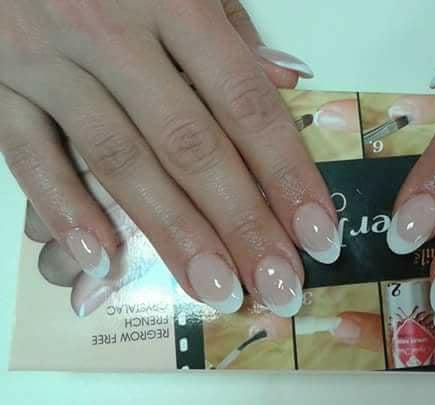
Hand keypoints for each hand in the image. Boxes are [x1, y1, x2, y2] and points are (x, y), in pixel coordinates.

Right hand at [1, 0, 340, 317]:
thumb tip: (286, 80)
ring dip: (173, 234)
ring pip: (120, 160)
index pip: (245, 103)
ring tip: (217, 289)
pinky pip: (28, 154)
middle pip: (190, 145)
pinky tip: (104, 262)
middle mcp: (112, 33)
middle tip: (278, 284)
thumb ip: (229, 25)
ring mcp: (48, 60)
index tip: (316, 235)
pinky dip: (66, 209)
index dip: (286, 174)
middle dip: (242, 223)